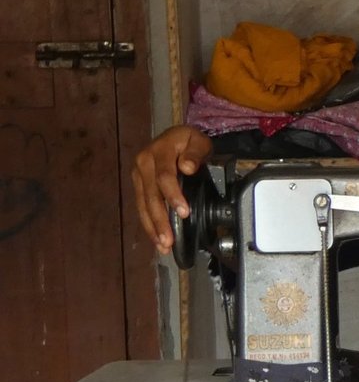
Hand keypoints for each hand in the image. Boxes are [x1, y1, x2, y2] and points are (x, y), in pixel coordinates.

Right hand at [132, 126, 213, 253]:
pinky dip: (149, 223)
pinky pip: (142, 206)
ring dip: (152, 227)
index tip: (184, 212)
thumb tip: (187, 167)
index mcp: (159, 151)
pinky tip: (156, 237)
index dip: (173, 195)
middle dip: (160, 219)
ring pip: (143, 204)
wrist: (174, 137)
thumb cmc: (188, 141)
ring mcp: (138, 175)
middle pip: (151, 195)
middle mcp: (143, 163)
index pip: (164, 176)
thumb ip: (195, 153)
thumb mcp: (198, 141)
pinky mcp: (139, 185)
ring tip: (162, 245)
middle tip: (168, 239)